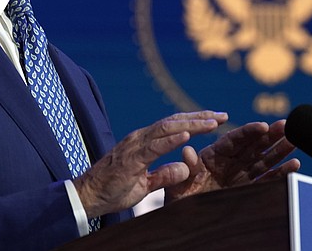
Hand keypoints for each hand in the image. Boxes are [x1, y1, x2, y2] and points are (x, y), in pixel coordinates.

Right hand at [73, 111, 228, 217]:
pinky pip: (154, 146)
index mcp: (144, 141)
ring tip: (213, 122)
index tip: (217, 120)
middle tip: (223, 115)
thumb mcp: (146, 185)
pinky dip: (171, 139)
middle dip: (200, 117)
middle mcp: (140, 137)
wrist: (87, 196)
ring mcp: (134, 145)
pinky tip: (188, 135)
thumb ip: (165, 175)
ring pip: (167, 128)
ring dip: (192, 124)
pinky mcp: (130, 158)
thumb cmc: (113, 189)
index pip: (174, 126)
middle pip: (174, 121)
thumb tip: (185, 169)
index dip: (196, 121)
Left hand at [165, 119, 299, 201]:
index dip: (248, 132)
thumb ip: (187, 169)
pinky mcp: (249, 190)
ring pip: (264, 160)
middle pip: (252, 146)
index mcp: (213, 155)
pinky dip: (281, 173)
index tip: (262, 126)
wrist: (186, 220)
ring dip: (280, 150)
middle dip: (269, 135)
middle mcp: (230, 163)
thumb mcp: (178, 184)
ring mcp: (241, 176)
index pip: (233, 140)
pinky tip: (294, 164)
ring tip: (295, 140)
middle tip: (286, 125)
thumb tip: (187, 151)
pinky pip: (267, 180)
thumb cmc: (180, 199)